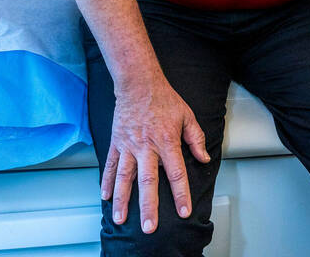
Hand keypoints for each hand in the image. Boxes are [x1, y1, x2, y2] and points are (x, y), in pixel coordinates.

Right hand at [101, 77, 210, 232]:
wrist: (138, 83)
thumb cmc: (164, 99)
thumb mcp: (187, 116)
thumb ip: (196, 139)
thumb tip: (203, 159)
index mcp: (166, 141)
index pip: (176, 172)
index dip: (181, 193)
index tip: (184, 211)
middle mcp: (146, 146)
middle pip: (148, 181)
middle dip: (149, 206)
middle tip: (149, 226)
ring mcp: (129, 145)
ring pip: (124, 177)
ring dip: (122, 199)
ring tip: (120, 218)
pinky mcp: (117, 142)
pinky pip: (111, 165)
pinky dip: (107, 181)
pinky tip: (106, 196)